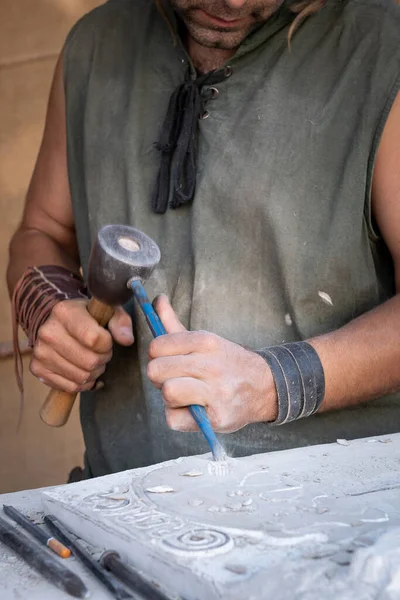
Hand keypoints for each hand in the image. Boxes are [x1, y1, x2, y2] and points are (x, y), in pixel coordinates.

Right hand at [30, 299, 133, 392]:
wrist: (56, 323)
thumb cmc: (86, 317)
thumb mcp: (106, 311)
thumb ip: (120, 322)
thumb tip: (127, 340)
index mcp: (65, 312)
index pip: (95, 339)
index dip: (107, 345)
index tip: (106, 341)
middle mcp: (48, 332)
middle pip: (90, 362)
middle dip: (102, 360)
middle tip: (100, 353)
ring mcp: (41, 352)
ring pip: (81, 377)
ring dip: (94, 373)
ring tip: (92, 361)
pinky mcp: (38, 369)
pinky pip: (71, 387)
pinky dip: (83, 383)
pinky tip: (83, 371)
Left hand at [147, 296, 276, 432]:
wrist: (265, 388)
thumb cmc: (226, 364)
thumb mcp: (204, 340)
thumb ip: (174, 323)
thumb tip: (158, 299)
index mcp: (206, 342)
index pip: (157, 347)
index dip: (157, 356)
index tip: (170, 361)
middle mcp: (211, 365)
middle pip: (156, 371)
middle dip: (161, 378)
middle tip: (176, 379)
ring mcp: (216, 392)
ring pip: (167, 392)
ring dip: (170, 398)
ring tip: (186, 395)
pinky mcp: (217, 417)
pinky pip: (174, 419)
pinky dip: (179, 417)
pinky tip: (193, 410)